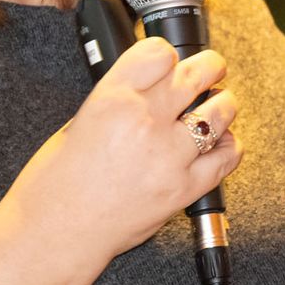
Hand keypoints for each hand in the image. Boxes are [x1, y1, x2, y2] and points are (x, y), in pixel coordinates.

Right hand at [0, 37, 242, 267]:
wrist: (56, 232)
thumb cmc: (56, 182)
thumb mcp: (80, 121)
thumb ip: (120, 100)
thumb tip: (151, 88)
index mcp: (112, 98)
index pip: (159, 52)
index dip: (167, 53)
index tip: (170, 59)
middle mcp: (144, 121)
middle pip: (196, 73)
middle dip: (208, 67)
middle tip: (209, 71)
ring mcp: (168, 156)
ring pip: (220, 111)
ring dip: (222, 104)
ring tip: (218, 105)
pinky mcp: (184, 189)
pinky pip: (226, 156)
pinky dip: (228, 145)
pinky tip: (220, 142)